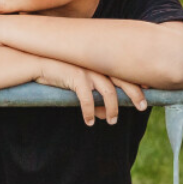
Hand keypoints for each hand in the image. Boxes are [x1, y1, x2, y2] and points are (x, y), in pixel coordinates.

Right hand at [34, 58, 148, 126]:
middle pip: (122, 79)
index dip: (136, 81)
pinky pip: (86, 98)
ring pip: (107, 92)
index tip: (149, 90)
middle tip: (143, 107)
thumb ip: (93, 98)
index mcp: (98, 63)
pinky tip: (88, 122)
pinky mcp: (75, 77)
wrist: (33, 61)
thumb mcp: (77, 85)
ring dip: (112, 109)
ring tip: (111, 121)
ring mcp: (86, 70)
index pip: (123, 72)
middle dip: (134, 94)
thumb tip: (103, 115)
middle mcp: (96, 64)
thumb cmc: (56, 73)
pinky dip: (89, 111)